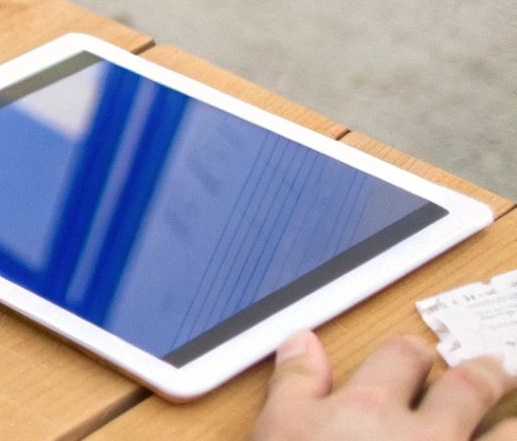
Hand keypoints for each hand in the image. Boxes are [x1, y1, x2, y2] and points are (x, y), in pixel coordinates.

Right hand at [252, 330, 516, 440]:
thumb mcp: (278, 430)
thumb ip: (295, 382)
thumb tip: (303, 341)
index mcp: (370, 407)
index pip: (404, 356)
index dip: (414, 352)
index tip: (418, 356)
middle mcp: (425, 435)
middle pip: (470, 386)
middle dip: (485, 375)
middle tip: (494, 371)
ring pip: (507, 434)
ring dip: (511, 426)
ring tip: (510, 423)